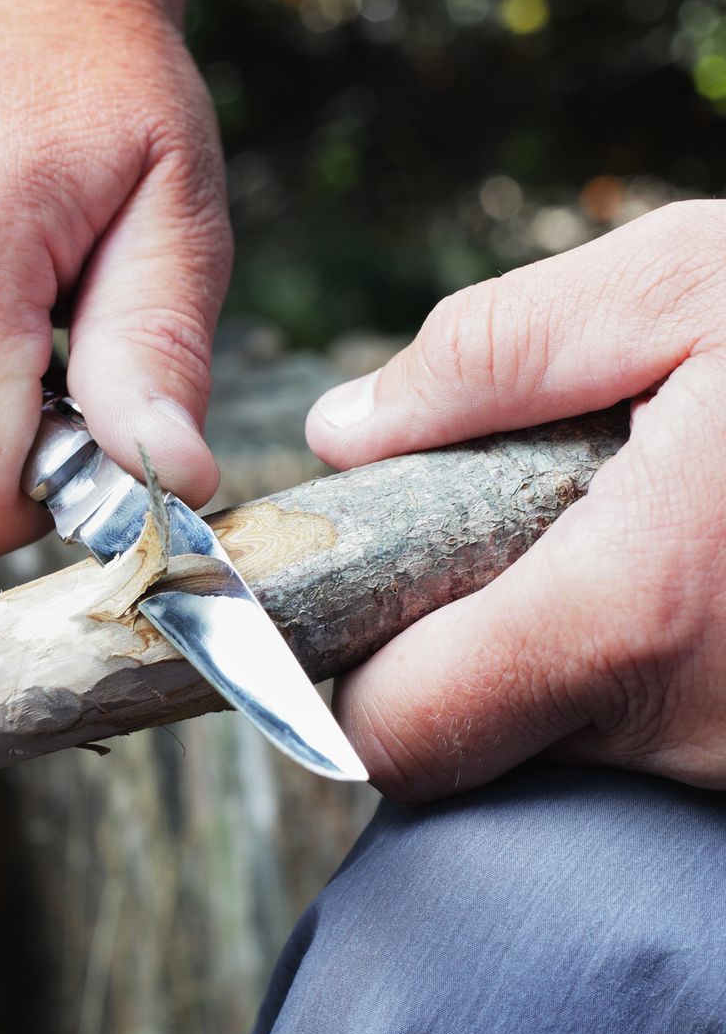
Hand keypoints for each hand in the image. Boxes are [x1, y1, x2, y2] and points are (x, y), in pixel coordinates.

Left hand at [307, 200, 725, 800]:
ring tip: (618, 534)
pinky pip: (651, 737)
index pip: (400, 735)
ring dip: (548, 649)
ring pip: (561, 741)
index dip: (353, 673)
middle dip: (446, 650)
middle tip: (495, 537)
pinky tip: (689, 577)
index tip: (358, 599)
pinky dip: (629, 669)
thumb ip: (493, 356)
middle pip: (472, 743)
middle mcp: (695, 735)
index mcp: (638, 619)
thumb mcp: (694, 290)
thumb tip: (344, 432)